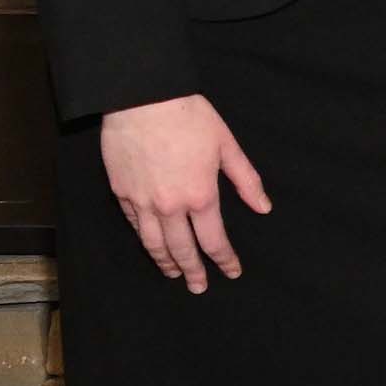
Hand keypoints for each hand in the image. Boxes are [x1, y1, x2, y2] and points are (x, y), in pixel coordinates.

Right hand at [97, 93, 261, 286]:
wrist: (142, 98)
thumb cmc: (189, 117)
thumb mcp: (227, 146)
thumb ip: (246, 181)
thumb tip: (263, 207)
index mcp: (201, 195)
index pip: (214, 240)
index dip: (224, 259)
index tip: (232, 271)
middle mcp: (170, 206)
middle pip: (182, 249)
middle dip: (194, 271)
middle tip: (200, 287)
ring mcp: (142, 201)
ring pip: (153, 243)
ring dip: (165, 262)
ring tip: (174, 274)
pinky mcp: (121, 192)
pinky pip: (133, 224)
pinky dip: (144, 238)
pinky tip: (151, 244)